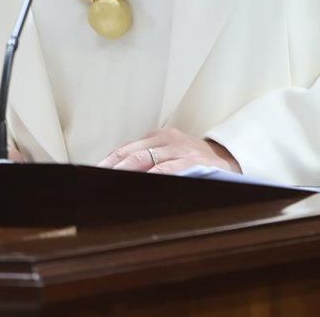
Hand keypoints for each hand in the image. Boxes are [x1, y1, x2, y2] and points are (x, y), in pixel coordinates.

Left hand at [98, 128, 241, 175]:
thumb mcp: (169, 151)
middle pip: (132, 154)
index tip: (94, 173)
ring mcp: (179, 150)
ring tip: (112, 183)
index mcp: (158, 136)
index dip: (109, 161)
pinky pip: (167, 169)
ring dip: (126, 173)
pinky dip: (152, 177)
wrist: (225, 159)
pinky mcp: (191, 161)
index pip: (126, 149)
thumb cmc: (192, 158)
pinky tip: (141, 184)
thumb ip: (148, 159)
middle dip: (112, 168)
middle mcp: (167, 139)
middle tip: (97, 180)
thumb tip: (118, 174)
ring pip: (146, 160)